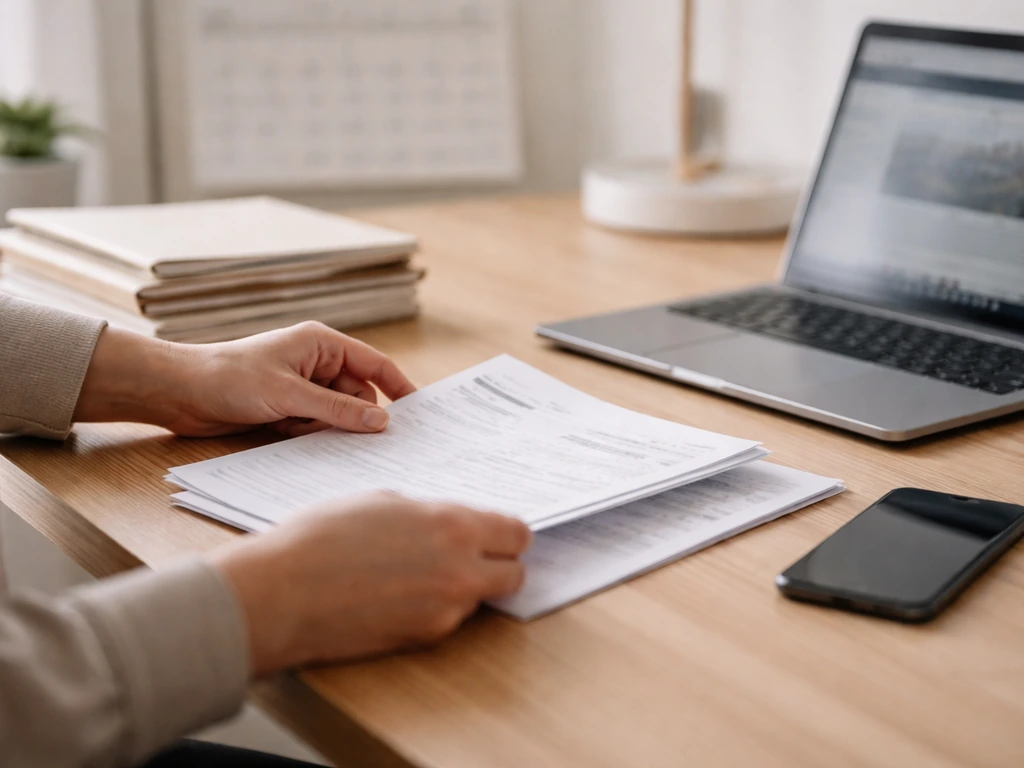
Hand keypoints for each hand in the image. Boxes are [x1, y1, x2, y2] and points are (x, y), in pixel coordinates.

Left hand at [73, 322, 416, 436]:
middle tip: (353, 438)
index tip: (418, 413)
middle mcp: (316, 363)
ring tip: (298, 428)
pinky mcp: (287, 408)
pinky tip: (287, 434)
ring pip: (337, 415)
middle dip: (354, 417)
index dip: (399, 387)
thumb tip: (382, 422)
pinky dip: (308, 435)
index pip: (374, 364)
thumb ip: (338, 409)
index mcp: (322, 344)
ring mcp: (302, 387)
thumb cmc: (229, 378)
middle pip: (358, 395)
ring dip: (325, 428)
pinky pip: (315, 426)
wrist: (179, 393)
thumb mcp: (289, 395)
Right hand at [208, 492, 532, 674]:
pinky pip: (447, 618)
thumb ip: (426, 514)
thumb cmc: (320, 538)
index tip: (496, 536)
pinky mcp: (424, 638)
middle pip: (515, 573)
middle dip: (498, 564)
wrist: (281, 593)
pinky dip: (434, 608)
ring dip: (462, 587)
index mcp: (453, 525)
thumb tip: (442, 524)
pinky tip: (398, 596)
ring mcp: (446, 609)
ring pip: (479, 598)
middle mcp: (461, 569)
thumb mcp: (381, 501)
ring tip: (417, 575)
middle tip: (470, 558)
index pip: (517, 534)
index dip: (507, 535)